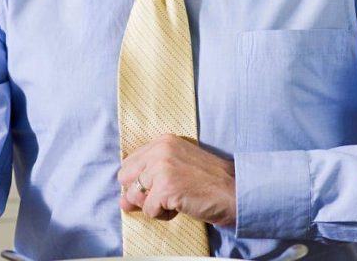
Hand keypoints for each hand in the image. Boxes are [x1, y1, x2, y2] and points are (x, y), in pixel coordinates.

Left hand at [118, 134, 235, 226]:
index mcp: (162, 141)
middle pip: (125, 178)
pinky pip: (149, 211)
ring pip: (134, 196)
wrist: (234, 191)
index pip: (129, 164)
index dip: (140, 181)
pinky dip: (163, 215)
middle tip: (165, 195)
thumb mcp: (178, 167)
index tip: (160, 186)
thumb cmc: (209, 182)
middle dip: (141, 193)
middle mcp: (159, 151)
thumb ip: (148, 179)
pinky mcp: (165, 189)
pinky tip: (181, 206)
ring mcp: (161, 169)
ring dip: (153, 205)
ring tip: (175, 200)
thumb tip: (122, 202)